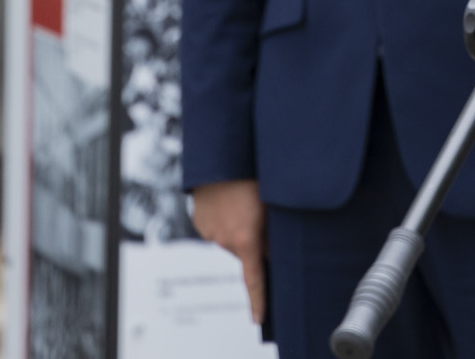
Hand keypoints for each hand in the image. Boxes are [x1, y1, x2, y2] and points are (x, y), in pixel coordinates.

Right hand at [191, 179, 267, 323]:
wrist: (219, 156)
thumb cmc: (251, 177)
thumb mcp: (271, 204)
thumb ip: (273, 232)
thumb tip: (274, 250)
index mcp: (246, 239)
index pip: (254, 280)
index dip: (258, 301)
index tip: (258, 319)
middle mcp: (225, 241)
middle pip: (246, 252)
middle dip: (254, 240)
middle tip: (260, 213)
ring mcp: (209, 232)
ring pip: (231, 239)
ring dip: (238, 227)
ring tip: (241, 200)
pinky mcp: (199, 222)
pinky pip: (217, 228)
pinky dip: (224, 220)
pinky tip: (228, 201)